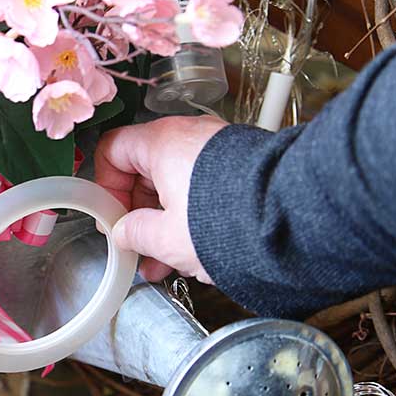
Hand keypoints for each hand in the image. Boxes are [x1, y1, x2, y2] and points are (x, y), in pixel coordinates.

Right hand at [94, 115, 227, 282]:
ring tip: (167, 259)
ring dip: (166, 221)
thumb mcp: (166, 238)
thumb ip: (135, 233)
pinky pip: (204, 186)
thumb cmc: (224, 220)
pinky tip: (196, 249)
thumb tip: (125, 233)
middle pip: (146, 169)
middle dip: (139, 212)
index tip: (112, 217)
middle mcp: (190, 136)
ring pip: (177, 183)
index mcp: (162, 142)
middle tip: (139, 243)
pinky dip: (194, 214)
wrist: (288, 220)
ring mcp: (218, 148)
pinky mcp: (241, 165)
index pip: (114, 149)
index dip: (106, 186)